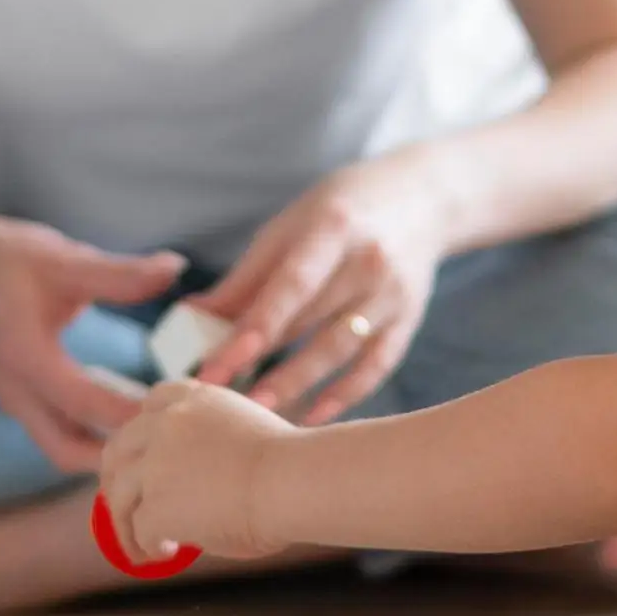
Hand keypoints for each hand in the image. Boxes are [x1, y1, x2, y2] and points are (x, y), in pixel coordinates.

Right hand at [0, 216, 185, 472]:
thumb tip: (174, 269)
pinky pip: (57, 431)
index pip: (88, 406)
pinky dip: (91, 433)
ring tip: (153, 429)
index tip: (178, 410)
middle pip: (69, 452)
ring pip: (61, 446)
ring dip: (103, 448)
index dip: (134, 414)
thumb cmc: (3, 258)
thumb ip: (120, 274)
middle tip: (165, 436)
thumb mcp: (64, 261)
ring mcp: (14, 398)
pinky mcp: (18, 395)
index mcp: (28, 362)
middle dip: (117, 454)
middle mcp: (17, 392)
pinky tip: (126, 412)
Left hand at [100, 380, 296, 560]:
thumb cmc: (290, 466)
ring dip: (123, 522)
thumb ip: (211, 445)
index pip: (153, 404)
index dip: (143, 433)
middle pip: (119, 449)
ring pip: (119, 495)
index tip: (144, 454)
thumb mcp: (244, 433)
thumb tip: (202, 482)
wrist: (294, 482)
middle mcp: (166, 424)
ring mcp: (155, 464)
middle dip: (115, 479)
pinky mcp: (156, 505)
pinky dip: (144, 545)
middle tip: (122, 506)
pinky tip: (165, 554)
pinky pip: (139, 530)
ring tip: (137, 545)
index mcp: (194, 399)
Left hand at [192, 159, 444, 424]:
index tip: (215, 366)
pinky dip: (345, 394)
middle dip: (262, 363)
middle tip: (219, 400)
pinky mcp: (409, 319)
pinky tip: (312, 417)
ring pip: (340, 350)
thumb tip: (193, 315)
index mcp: (332, 229)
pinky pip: (376, 365)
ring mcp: (393, 294)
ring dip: (297, 385)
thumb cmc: (340, 211)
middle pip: (310, 322)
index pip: (288, 288)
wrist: (422, 198)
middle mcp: (368, 262)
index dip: (251, 330)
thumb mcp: (290, 227)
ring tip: (257, 416)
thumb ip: (246, 277)